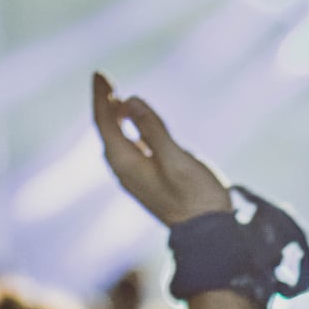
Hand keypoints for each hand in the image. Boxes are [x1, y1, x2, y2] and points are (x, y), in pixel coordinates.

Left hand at [93, 72, 233, 225]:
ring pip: (116, 141)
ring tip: (115, 98)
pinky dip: (127, 132)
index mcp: (126, 163)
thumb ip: (153, 129)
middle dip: (105, 105)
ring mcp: (135, 178)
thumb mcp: (176, 159)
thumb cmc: (196, 196)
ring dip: (114, 118)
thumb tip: (129, 100)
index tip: (99, 74)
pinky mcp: (147, 182)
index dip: (102, 97)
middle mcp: (124, 171)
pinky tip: (134, 126)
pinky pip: (128, 150)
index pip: (105, 123)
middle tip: (104, 80)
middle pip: (106, 131)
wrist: (209, 234)